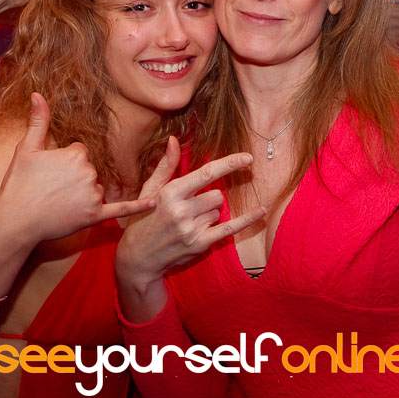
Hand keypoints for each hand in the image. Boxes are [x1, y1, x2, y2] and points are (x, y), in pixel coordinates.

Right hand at [0, 93, 154, 245]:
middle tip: (52, 189)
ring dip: (84, 194)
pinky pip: (121, 209)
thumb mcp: (26, 149)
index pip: (82, 152)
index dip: (66, 162)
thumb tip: (38, 94)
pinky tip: (154, 203)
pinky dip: (138, 207)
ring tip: (58, 203)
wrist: (15, 221)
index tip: (51, 172)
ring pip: (98, 188)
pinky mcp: (95, 216)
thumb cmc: (18, 184)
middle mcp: (90, 173)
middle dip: (76, 178)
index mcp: (77, 154)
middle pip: (91, 170)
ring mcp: (93, 195)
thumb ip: (38, 121)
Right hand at [116, 137, 264, 289]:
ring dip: (210, 215)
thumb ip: (166, 165)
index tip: (247, 158)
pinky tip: (261, 211)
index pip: (206, 173)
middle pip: (217, 195)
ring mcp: (191, 228)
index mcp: (170, 192)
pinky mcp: (199, 244)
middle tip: (189, 210)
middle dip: (209, 200)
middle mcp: (181, 210)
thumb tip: (173, 140)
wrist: (137, 257)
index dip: (229, 164)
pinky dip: (246, 220)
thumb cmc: (143, 219)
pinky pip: (229, 228)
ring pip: (219, 211)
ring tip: (187, 224)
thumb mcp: (150, 190)